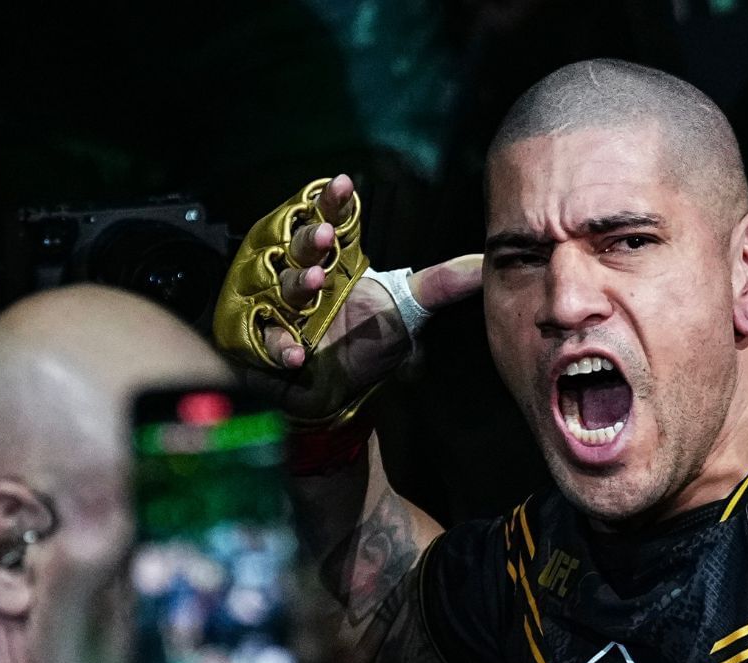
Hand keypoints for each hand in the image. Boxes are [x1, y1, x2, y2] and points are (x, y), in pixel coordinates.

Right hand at [215, 173, 481, 418]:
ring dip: (297, 281)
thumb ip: (441, 285)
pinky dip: (280, 344)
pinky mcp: (262, 340)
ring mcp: (279, 306)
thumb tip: (485, 261)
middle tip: (325, 234)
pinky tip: (296, 353)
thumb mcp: (405, 310)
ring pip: (281, 284)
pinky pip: (265, 338)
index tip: (344, 184)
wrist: (336, 392)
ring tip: (315, 281)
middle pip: (299, 246)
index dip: (334, 203)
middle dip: (310, 238)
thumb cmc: (365, 342)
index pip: (331, 222)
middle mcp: (303, 276)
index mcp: (335, 261)